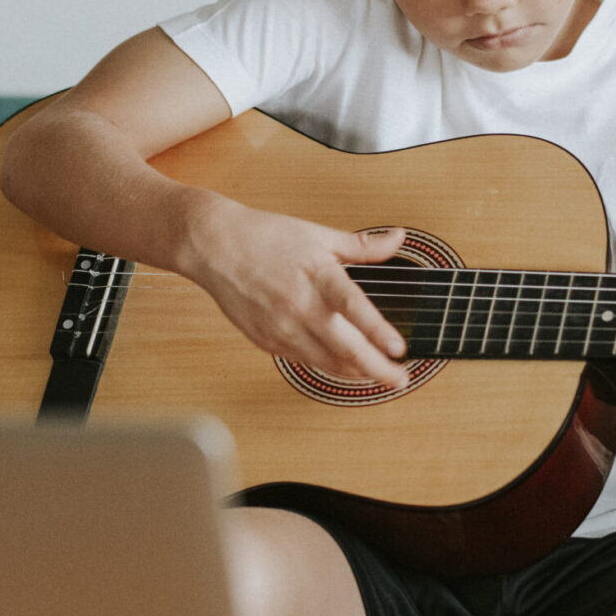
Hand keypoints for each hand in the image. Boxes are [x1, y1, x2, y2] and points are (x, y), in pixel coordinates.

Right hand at [182, 199, 410, 386]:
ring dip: (355, 373)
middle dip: (377, 369)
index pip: (353, 307)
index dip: (377, 331)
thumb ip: (362, 246)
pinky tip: (344, 365)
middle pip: (344, 348)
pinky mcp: (267, 341)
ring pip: (326, 362)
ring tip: (379, 377)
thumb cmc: (265, 237)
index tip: (399, 349)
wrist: (214, 247)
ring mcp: (281, 328)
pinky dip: (328, 365)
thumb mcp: (318, 235)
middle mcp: (299, 306)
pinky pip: (305, 360)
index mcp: (317, 276)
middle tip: (400, 380)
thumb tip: (398, 238)